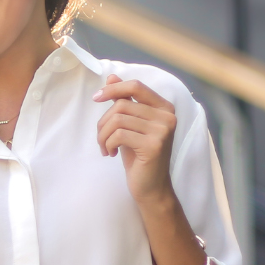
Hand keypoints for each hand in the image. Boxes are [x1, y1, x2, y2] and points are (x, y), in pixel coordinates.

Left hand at [93, 74, 177, 204]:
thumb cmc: (138, 155)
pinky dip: (108, 144)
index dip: (113, 89)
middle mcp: (168, 116)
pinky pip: (119, 135)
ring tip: (105, 147)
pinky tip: (111, 153)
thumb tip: (111, 78)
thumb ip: (124, 101)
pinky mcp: (153, 145)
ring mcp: (162, 131)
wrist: (151, 187)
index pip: (136, 86)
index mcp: (164, 107)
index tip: (96, 98)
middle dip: (103, 122)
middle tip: (102, 139)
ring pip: (118, 119)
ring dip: (103, 135)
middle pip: (122, 105)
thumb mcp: (130, 125)